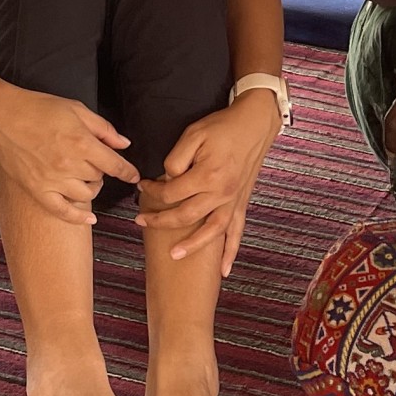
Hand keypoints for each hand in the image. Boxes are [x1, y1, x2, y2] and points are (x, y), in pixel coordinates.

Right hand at [0, 84, 137, 225]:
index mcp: (81, 142)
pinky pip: (61, 211)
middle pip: (99, 178)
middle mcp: (69, 165)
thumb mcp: (76, 109)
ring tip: (86, 178)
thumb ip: (103, 129)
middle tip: (94, 162)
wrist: (1, 115)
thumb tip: (124, 144)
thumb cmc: (38, 108)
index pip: (115, 165)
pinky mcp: (37, 190)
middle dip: (102, 171)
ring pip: (86, 195)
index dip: (128, 172)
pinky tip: (89, 218)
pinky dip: (78, 217)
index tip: (134, 176)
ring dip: (92, 188)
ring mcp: (52, 180)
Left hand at [140, 95, 280, 273]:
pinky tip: (223, 270)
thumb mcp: (193, 134)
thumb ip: (176, 159)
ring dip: (192, 246)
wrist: (255, 124)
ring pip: (211, 232)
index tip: (143, 186)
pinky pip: (237, 232)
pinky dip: (231, 253)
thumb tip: (167, 180)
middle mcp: (221, 193)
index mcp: (207, 175)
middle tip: (141, 221)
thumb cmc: (223, 127)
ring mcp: (233, 201)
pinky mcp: (242, 203)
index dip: (152, 190)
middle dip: (160, 220)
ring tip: (174, 255)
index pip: (171, 192)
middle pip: (185, 216)